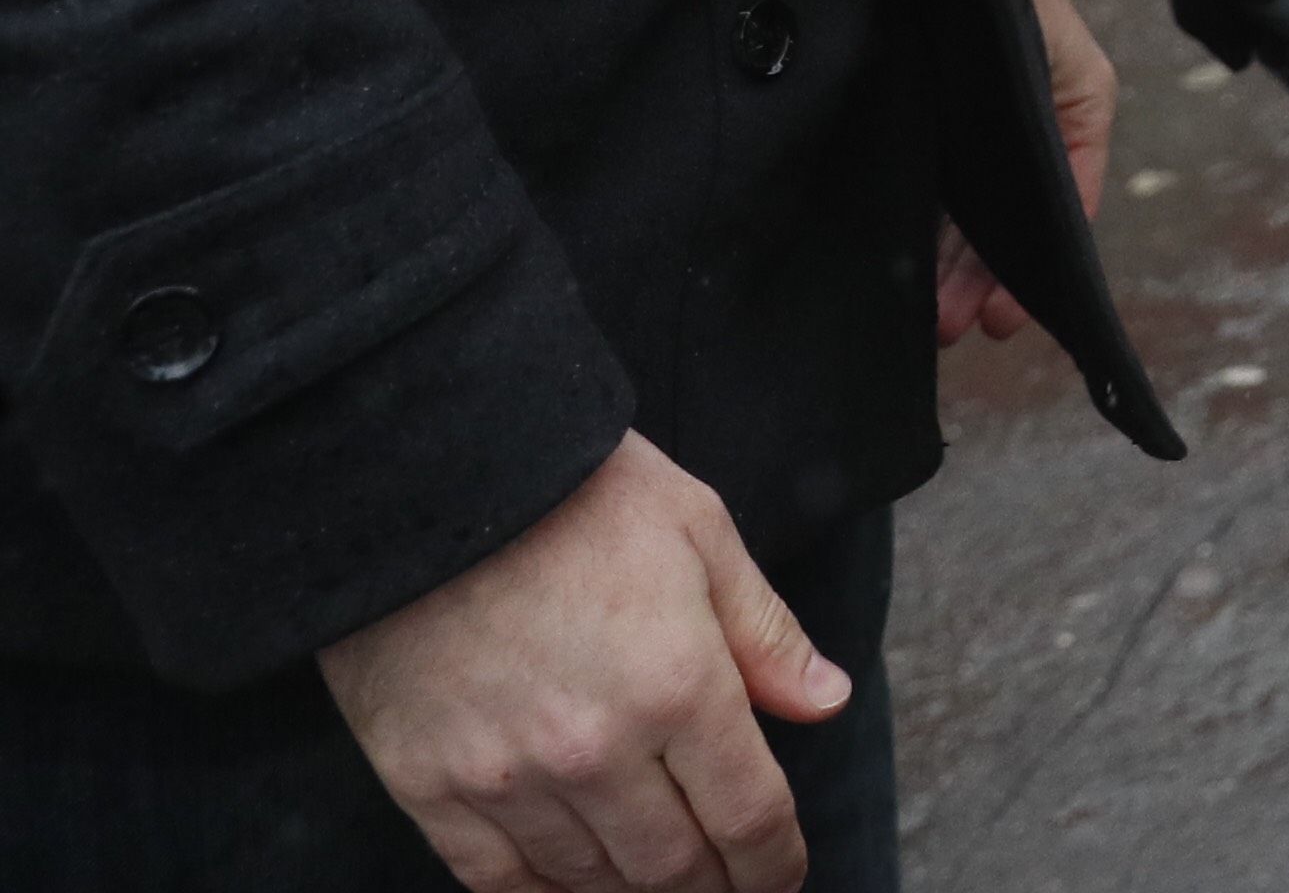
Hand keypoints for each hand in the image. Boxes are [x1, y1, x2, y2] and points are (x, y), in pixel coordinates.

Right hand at [316, 431, 849, 892]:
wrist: (422, 477)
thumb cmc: (574, 493)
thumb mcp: (700, 534)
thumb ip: (764, 633)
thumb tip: (826, 702)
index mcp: (679, 684)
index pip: (748, 814)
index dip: (774, 863)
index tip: (782, 876)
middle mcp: (595, 749)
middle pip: (672, 865)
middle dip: (715, 887)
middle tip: (731, 889)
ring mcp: (506, 775)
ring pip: (589, 879)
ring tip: (661, 888)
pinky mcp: (428, 784)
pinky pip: (495, 878)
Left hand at [934, 0, 1113, 347]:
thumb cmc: (1031, 11)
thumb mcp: (1080, 82)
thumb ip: (1074, 150)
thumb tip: (1065, 226)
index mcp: (1053, 139)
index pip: (1045, 222)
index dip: (1022, 273)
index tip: (1003, 319)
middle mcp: (999, 152)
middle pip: (991, 235)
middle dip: (975, 284)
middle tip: (953, 327)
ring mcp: (953, 147)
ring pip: (951, 225)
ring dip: (944, 274)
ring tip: (931, 318)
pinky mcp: (911, 136)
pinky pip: (914, 195)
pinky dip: (916, 237)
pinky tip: (906, 273)